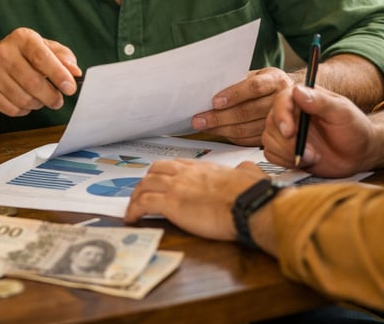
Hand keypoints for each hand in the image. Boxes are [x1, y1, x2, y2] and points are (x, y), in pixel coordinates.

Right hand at [0, 27, 81, 117]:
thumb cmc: (25, 54)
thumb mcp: (46, 48)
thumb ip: (64, 58)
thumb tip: (75, 73)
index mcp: (22, 38)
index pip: (42, 58)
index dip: (58, 75)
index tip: (70, 88)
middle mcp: (4, 52)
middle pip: (33, 83)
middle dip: (51, 96)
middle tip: (58, 100)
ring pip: (24, 99)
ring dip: (39, 104)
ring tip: (41, 98)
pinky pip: (13, 109)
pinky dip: (25, 110)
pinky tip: (25, 100)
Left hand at [124, 160, 267, 239]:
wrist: (248, 205)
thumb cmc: (252, 194)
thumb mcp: (250, 174)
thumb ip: (245, 170)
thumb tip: (246, 169)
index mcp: (203, 167)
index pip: (176, 165)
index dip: (165, 173)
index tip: (161, 183)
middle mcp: (186, 173)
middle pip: (155, 170)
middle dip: (147, 182)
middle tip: (143, 194)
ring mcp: (176, 186)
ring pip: (145, 185)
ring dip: (136, 196)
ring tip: (133, 209)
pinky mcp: (170, 203)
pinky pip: (143, 203)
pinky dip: (134, 210)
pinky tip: (132, 218)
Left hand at [191, 68, 296, 145]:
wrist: (291, 97)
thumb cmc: (266, 83)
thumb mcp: (257, 75)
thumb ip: (238, 80)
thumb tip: (208, 88)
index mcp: (275, 79)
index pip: (254, 87)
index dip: (234, 94)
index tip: (214, 101)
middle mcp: (280, 100)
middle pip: (248, 111)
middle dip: (219, 117)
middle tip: (199, 120)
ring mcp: (279, 120)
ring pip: (247, 128)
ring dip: (222, 129)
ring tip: (204, 127)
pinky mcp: (273, 135)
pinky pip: (250, 139)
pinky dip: (231, 137)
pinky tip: (218, 133)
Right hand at [262, 84, 375, 176]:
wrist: (360, 153)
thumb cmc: (355, 129)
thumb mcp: (343, 113)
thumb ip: (321, 102)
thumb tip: (298, 91)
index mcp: (304, 98)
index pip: (281, 100)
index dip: (282, 116)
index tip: (290, 132)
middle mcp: (292, 113)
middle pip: (271, 123)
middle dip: (287, 142)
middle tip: (310, 152)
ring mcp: (288, 132)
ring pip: (269, 139)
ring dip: (288, 153)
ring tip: (313, 156)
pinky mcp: (286, 149)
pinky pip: (271, 154)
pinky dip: (285, 161)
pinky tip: (306, 161)